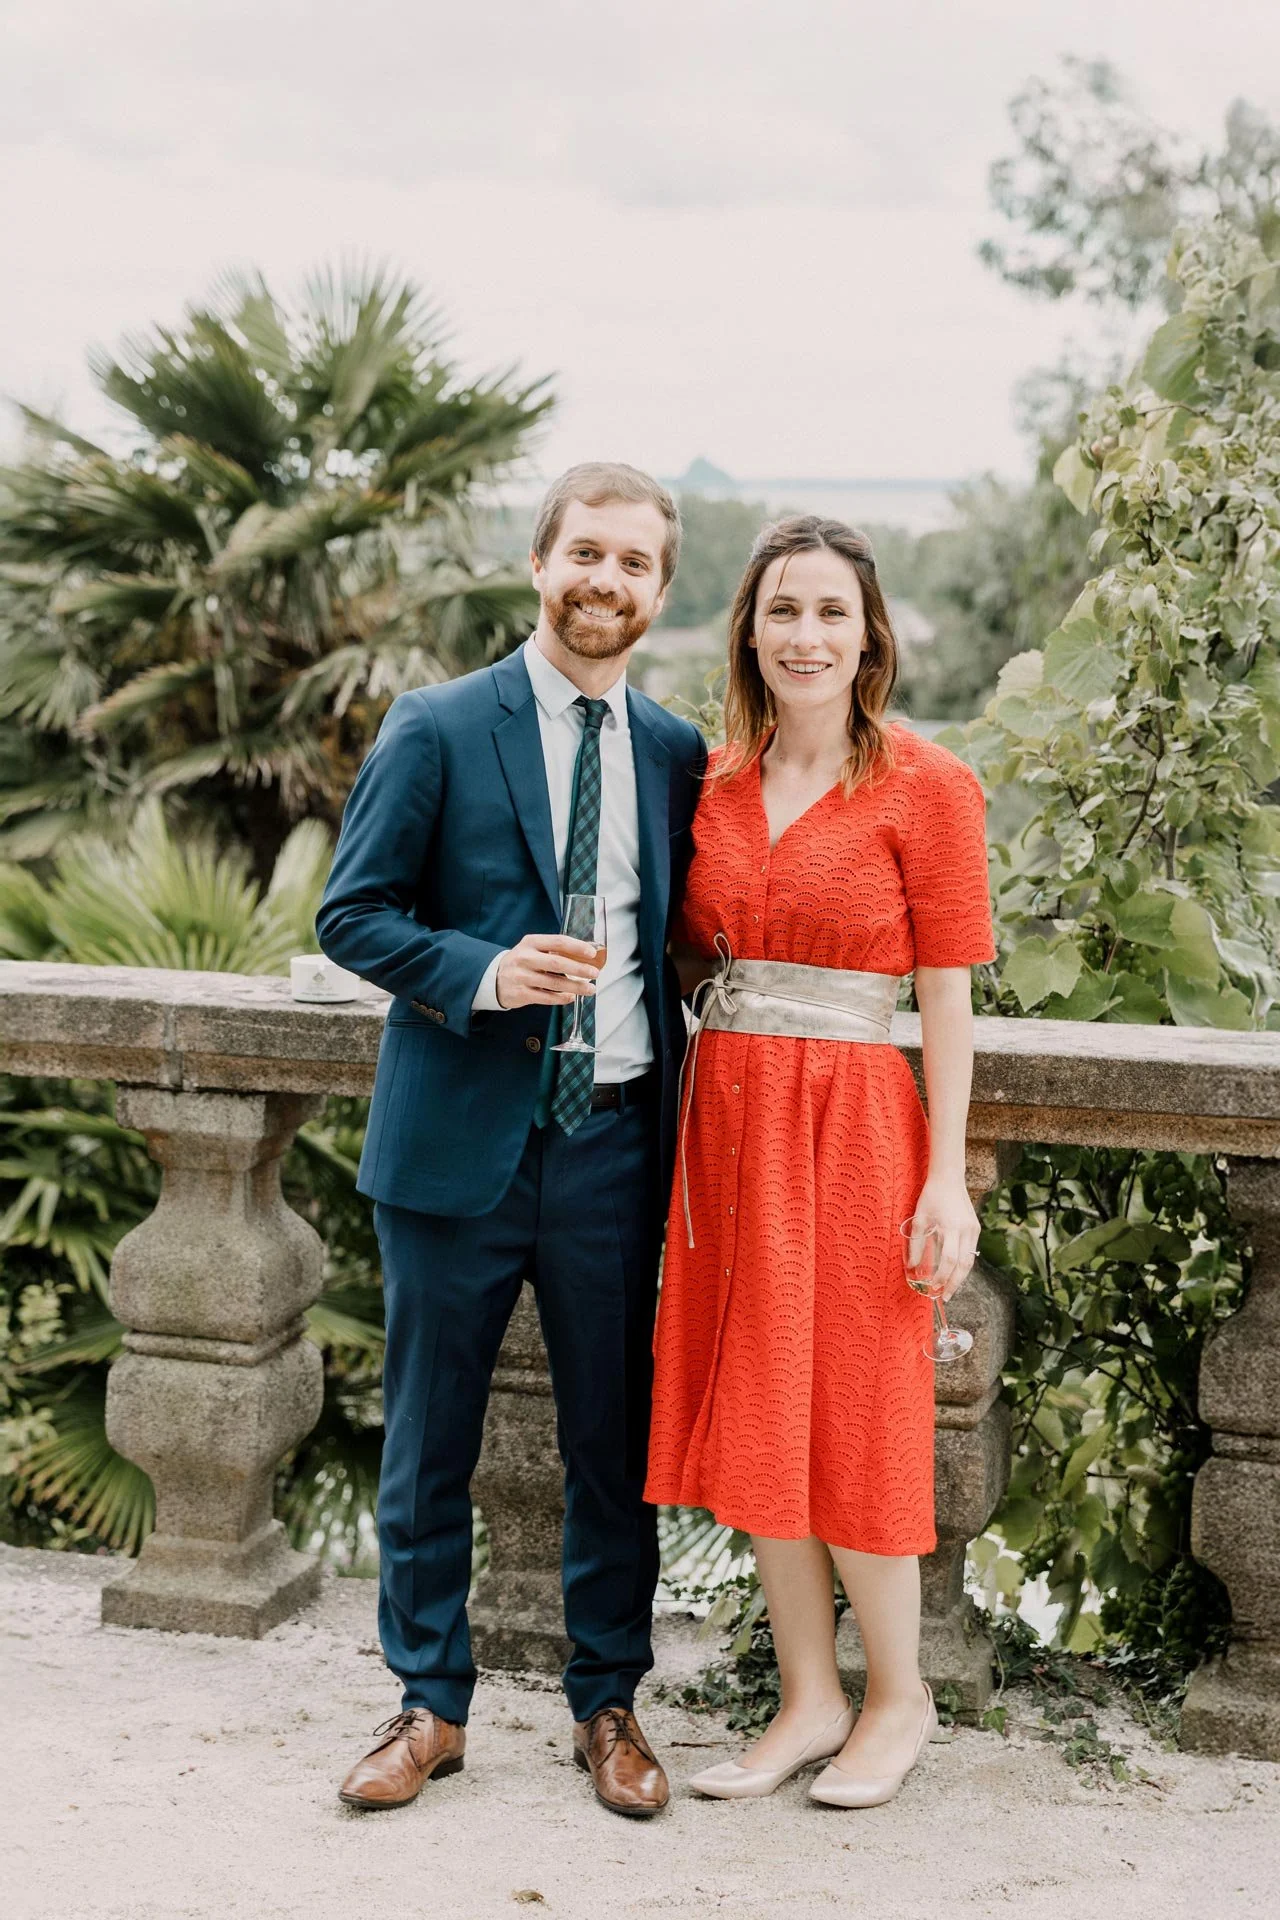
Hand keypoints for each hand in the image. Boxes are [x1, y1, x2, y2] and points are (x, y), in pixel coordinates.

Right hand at [495, 934, 601, 1009]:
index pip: (558, 941)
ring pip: (554, 983)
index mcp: (531, 942)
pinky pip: (546, 997)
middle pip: (557, 963)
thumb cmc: (522, 962)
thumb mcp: (534, 949)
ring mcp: (522, 976)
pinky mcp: (521, 993)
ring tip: (589, 989)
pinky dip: (561, 998)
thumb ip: (555, 950)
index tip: (592, 953)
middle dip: (579, 969)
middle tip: (594, 973)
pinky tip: (571, 997)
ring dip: (575, 987)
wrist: (495, 978)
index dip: (577, 947)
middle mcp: (525, 958)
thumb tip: (586, 954)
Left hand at [910, 1177, 978, 1300]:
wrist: (948, 1179)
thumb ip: (916, 1244)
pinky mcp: (976, 1228)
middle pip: (963, 1265)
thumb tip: (913, 1267)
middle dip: (954, 1284)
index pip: (949, 1260)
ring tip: (949, 1288)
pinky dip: (963, 1264)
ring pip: (970, 1261)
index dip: (942, 1277)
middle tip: (944, 1296)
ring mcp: (973, 1229)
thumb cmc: (931, 1197)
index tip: (933, 1288)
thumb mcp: (919, 1218)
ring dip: (960, 1277)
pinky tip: (954, 1272)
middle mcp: (966, 1230)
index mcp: (951, 1227)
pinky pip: (971, 1252)